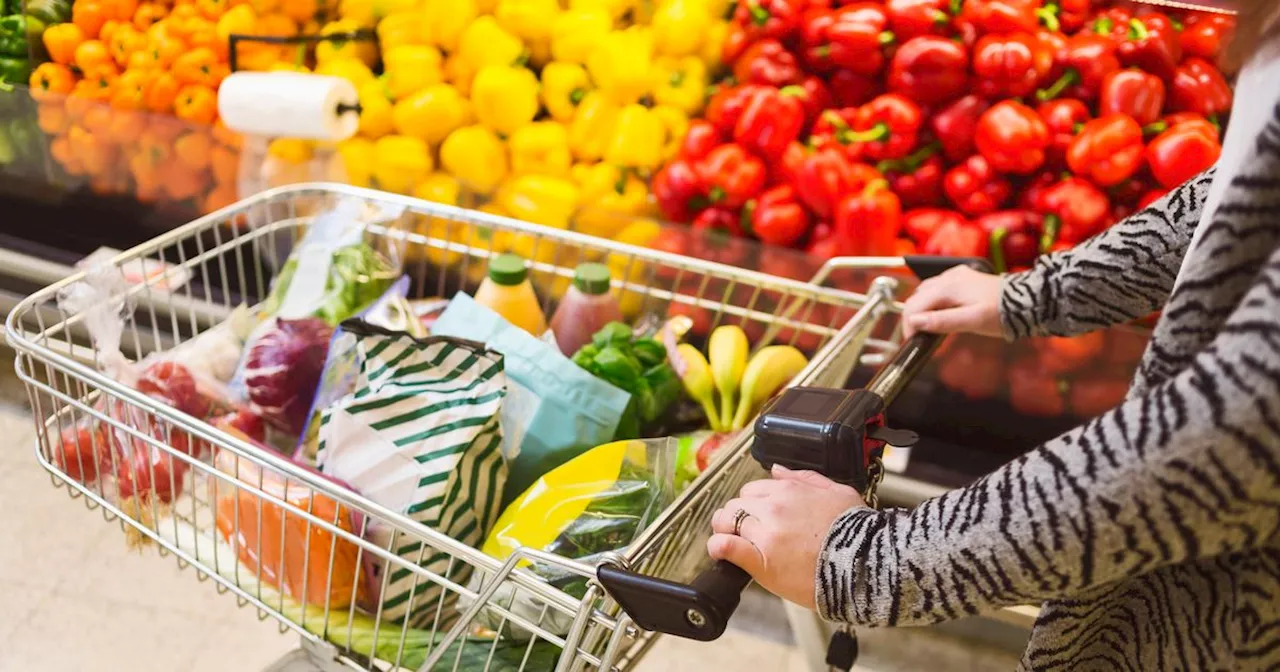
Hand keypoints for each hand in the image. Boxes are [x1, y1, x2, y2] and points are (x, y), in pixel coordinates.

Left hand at [708, 465, 866, 609]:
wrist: (864, 563)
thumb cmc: (855, 532)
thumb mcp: (837, 492)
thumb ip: (805, 478)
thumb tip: (777, 469)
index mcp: (789, 490)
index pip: (753, 489)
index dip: (753, 503)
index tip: (758, 515)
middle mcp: (773, 508)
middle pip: (736, 504)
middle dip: (737, 515)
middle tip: (745, 530)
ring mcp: (765, 533)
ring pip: (726, 521)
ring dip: (725, 529)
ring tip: (732, 540)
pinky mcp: (760, 560)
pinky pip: (726, 546)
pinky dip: (718, 547)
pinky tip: (720, 551)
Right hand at [901, 265, 1003, 337]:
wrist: (1027, 300)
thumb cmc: (1002, 313)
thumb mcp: (972, 321)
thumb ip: (942, 321)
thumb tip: (915, 322)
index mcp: (947, 288)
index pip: (914, 306)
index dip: (908, 325)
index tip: (913, 342)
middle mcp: (948, 278)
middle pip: (917, 297)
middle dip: (913, 317)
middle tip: (919, 337)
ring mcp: (956, 275)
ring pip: (926, 290)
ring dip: (922, 308)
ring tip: (929, 326)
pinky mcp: (964, 277)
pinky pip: (939, 286)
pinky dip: (934, 300)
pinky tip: (942, 310)